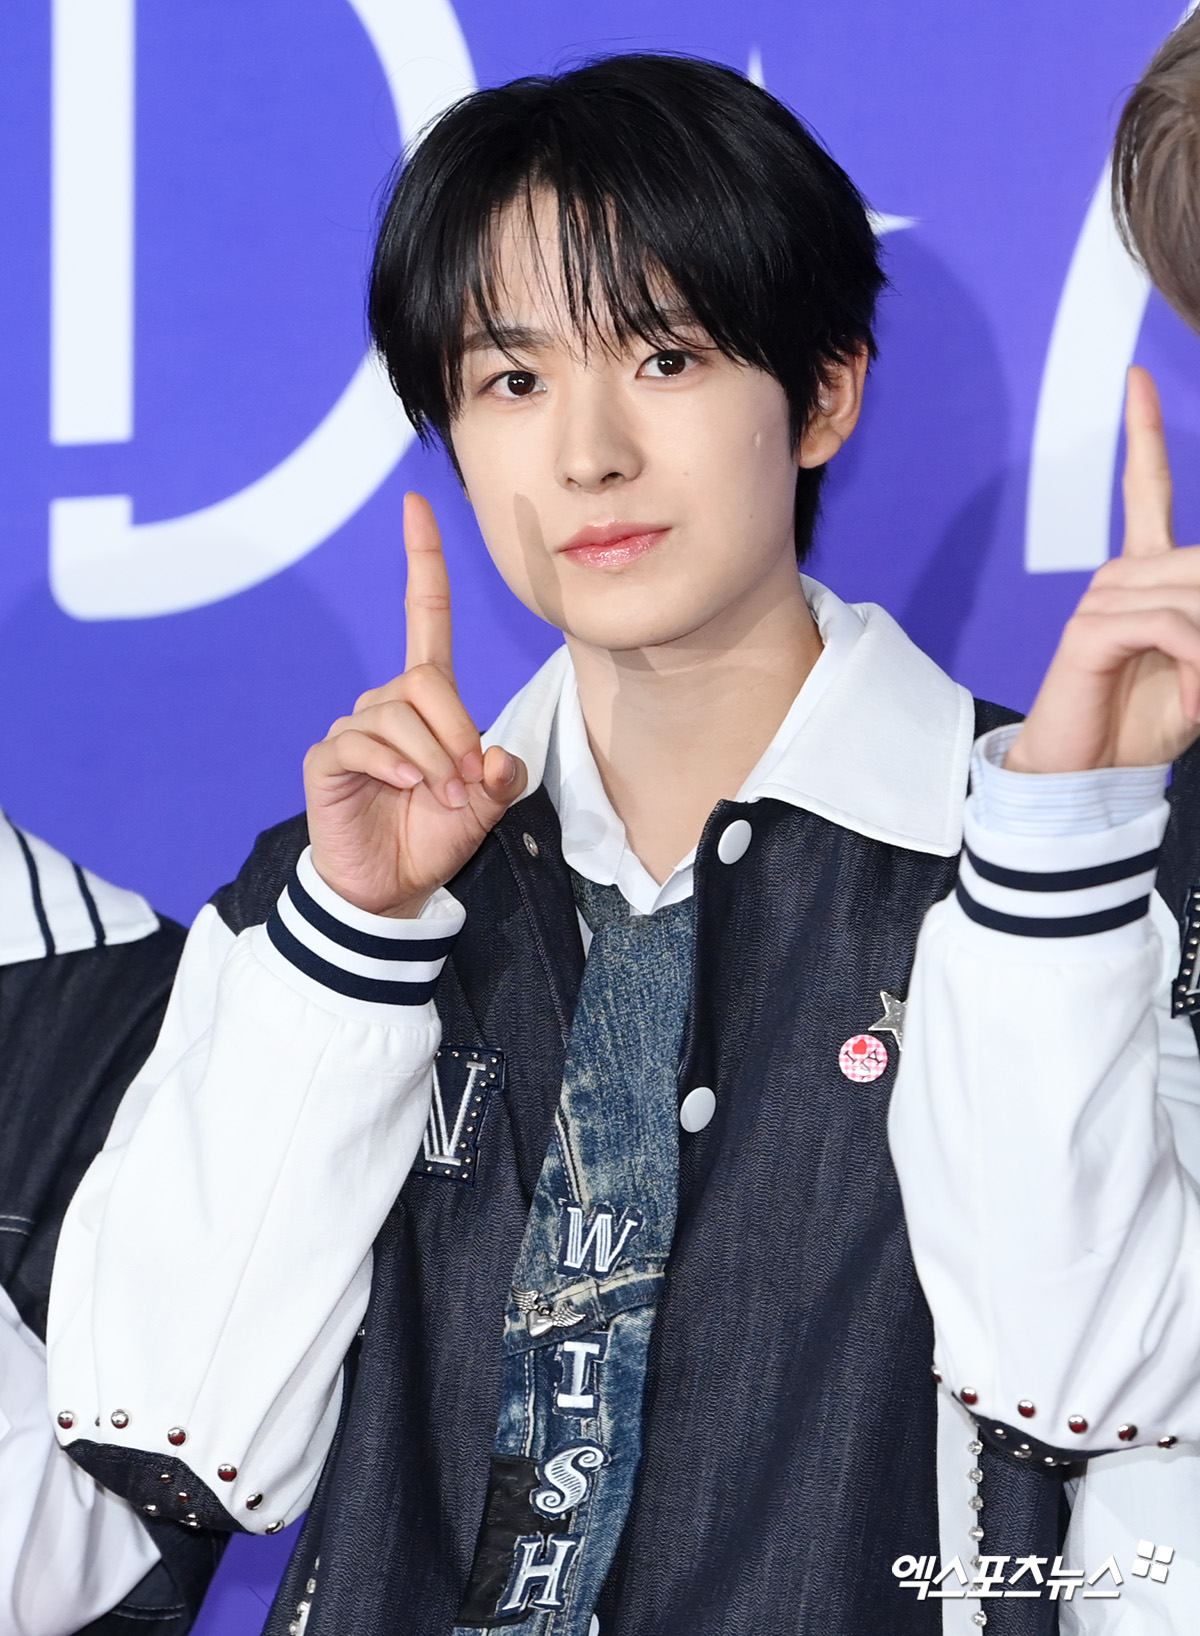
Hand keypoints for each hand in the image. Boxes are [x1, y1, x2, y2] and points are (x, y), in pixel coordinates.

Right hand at [303, 493, 526, 916]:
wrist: (392, 888)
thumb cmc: (435, 834)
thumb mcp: (486, 805)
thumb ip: (501, 775)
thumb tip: (492, 758)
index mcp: (427, 700)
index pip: (422, 616)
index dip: (422, 562)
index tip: (416, 505)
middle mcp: (387, 703)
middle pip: (424, 681)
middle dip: (456, 731)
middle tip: (464, 781)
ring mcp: (354, 728)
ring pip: (399, 715)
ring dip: (432, 758)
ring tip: (436, 795)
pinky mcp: (329, 758)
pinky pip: (363, 742)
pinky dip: (394, 764)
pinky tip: (406, 786)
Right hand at [1007, 366, 1199, 772]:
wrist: (1088, 777)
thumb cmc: (1143, 724)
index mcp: (1141, 576)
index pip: (1142, 490)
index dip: (1141, 434)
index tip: (1136, 379)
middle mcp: (1118, 575)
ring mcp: (1100, 598)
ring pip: (1196, 597)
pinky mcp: (1090, 630)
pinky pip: (1172, 626)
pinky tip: (1195, 700)